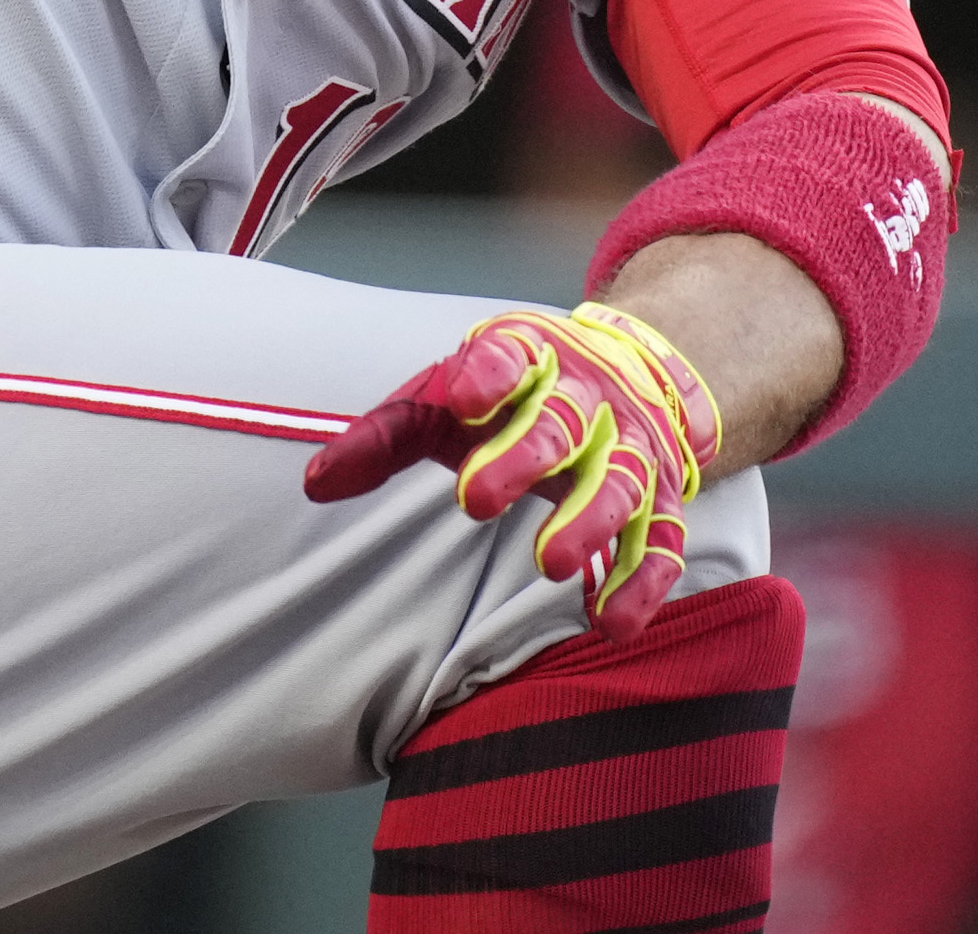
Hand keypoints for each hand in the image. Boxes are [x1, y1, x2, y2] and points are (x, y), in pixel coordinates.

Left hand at [301, 301, 726, 639]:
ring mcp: (632, 447)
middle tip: (474, 500)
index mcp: (530, 356)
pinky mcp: (663, 498)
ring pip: (622, 480)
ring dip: (588, 521)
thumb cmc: (515, 395)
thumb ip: (386, 436)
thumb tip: (315, 483)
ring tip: (549, 564)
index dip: (490, 374)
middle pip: (562, 423)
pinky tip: (611, 622)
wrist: (630, 373)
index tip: (462, 398)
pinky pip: (662, 542)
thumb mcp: (447, 400)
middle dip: (522, 459)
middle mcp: (588, 398)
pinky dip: (642, 582)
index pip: (511, 355)